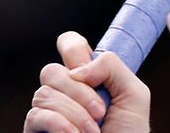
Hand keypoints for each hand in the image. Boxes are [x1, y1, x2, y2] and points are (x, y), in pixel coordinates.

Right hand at [23, 31, 150, 132]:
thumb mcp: (134, 95)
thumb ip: (112, 66)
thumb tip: (79, 69)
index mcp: (87, 78)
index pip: (68, 45)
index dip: (72, 47)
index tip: (87, 67)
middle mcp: (64, 92)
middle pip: (52, 70)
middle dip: (79, 91)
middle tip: (101, 111)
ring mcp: (47, 112)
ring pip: (45, 93)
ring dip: (75, 113)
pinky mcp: (36, 131)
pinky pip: (37, 115)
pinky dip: (61, 124)